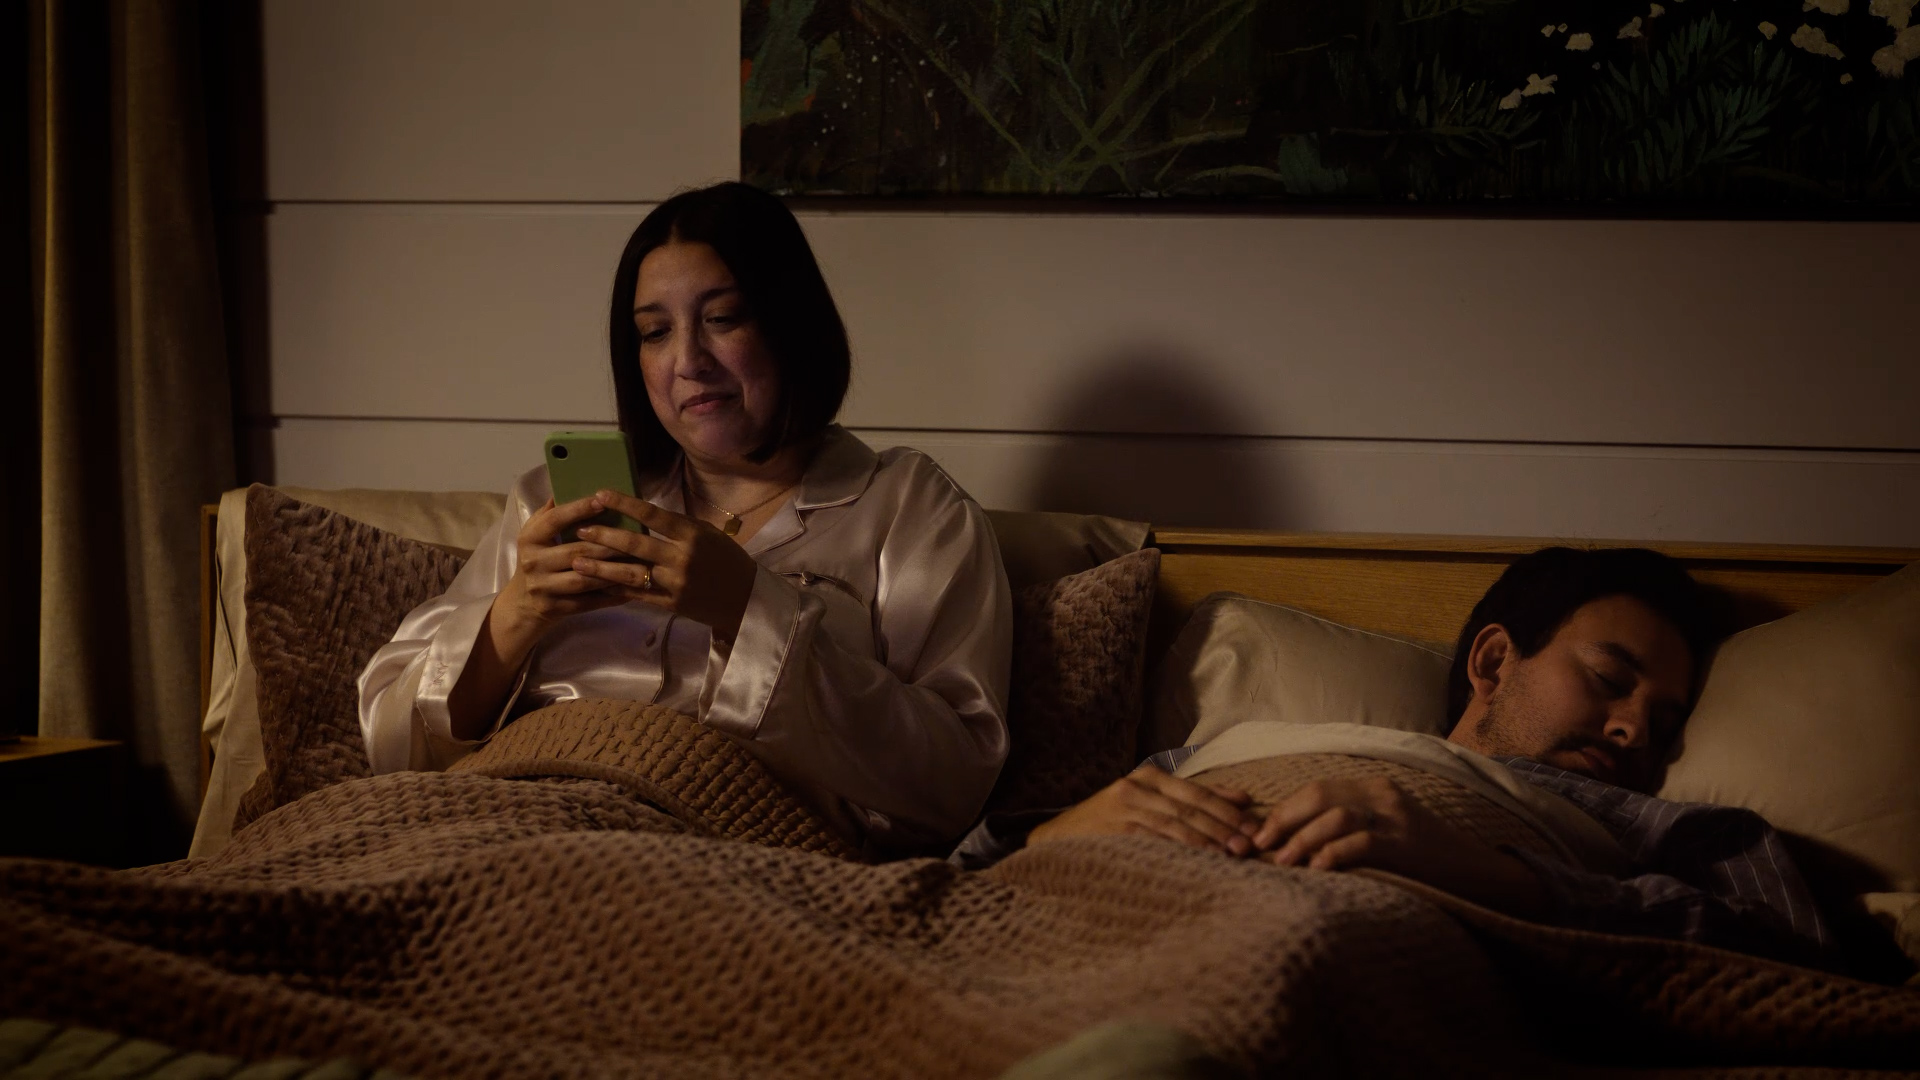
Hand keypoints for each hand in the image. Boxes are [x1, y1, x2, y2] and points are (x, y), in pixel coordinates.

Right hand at [492, 496, 635, 642]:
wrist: (522, 603)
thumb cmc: (538, 558)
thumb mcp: (536, 534)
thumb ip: (551, 512)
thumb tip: (567, 483)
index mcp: (529, 538)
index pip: (555, 520)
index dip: (579, 509)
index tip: (603, 500)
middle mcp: (533, 561)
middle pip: (576, 551)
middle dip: (609, 544)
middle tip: (636, 537)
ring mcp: (542, 587)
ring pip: (584, 579)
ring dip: (613, 571)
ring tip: (638, 563)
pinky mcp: (554, 608)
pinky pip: (587, 602)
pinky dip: (610, 596)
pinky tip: (630, 589)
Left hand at [567, 489, 761, 643]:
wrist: (745, 599)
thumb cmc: (726, 559)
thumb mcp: (707, 534)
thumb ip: (677, 526)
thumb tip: (641, 513)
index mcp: (693, 535)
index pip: (653, 515)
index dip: (625, 504)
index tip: (600, 494)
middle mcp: (683, 558)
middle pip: (635, 544)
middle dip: (603, 536)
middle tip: (579, 529)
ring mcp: (675, 583)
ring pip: (630, 573)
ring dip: (600, 567)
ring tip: (576, 561)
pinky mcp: (671, 604)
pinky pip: (637, 595)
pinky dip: (615, 589)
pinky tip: (596, 584)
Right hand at [1028, 766, 1259, 856]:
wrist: (1056, 838)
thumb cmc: (1109, 824)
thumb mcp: (1148, 802)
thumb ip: (1192, 798)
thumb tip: (1243, 800)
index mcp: (1148, 776)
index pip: (1198, 792)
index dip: (1228, 810)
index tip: (1255, 826)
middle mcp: (1136, 786)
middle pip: (1191, 807)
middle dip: (1224, 827)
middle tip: (1250, 846)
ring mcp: (1124, 808)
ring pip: (1176, 824)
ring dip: (1208, 840)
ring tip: (1232, 855)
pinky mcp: (1115, 830)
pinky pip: (1155, 841)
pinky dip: (1180, 850)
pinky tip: (1199, 861)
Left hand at [1251, 777, 1548, 917]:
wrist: (1477, 872)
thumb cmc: (1423, 858)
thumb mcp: (1386, 831)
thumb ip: (1350, 827)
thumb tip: (1296, 841)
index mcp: (1375, 788)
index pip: (1318, 789)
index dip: (1284, 809)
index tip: (1259, 833)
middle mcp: (1383, 795)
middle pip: (1319, 796)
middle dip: (1283, 821)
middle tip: (1260, 846)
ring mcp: (1397, 817)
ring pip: (1335, 817)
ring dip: (1302, 840)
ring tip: (1283, 863)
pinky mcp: (1406, 844)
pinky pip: (1361, 843)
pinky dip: (1333, 855)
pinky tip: (1316, 871)